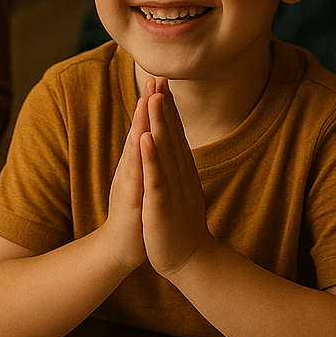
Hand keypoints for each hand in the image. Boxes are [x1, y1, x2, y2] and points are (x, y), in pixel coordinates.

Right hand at [102, 95, 148, 271]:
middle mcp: (132, 167)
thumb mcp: (144, 179)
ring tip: (147, 99)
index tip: (162, 78)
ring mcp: (130, 182)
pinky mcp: (132, 201)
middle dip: (148, 103)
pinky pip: (136, 176)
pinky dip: (140, 158)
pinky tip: (142, 140)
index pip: (147, 127)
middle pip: (139, 130)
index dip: (155, 104)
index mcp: (139, 162)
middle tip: (154, 76)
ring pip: (136, 148)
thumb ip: (145, 157)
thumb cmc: (136, 211)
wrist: (123, 246)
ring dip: (141, 123)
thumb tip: (150, 136)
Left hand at [139, 80, 209, 277]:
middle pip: (172, 135)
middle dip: (164, 106)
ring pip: (165, 152)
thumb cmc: (180, 223)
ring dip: (160, 125)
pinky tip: (145, 140)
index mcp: (182, 170)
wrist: (190, 260)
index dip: (169, 106)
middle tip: (160, 77)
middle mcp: (180, 175)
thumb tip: (176, 143)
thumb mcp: (180, 187)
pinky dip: (151, 159)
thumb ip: (178, 165)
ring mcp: (172, 190)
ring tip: (154, 99)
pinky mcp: (162, 207)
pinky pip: (156, 180)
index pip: (175, 132)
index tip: (163, 80)